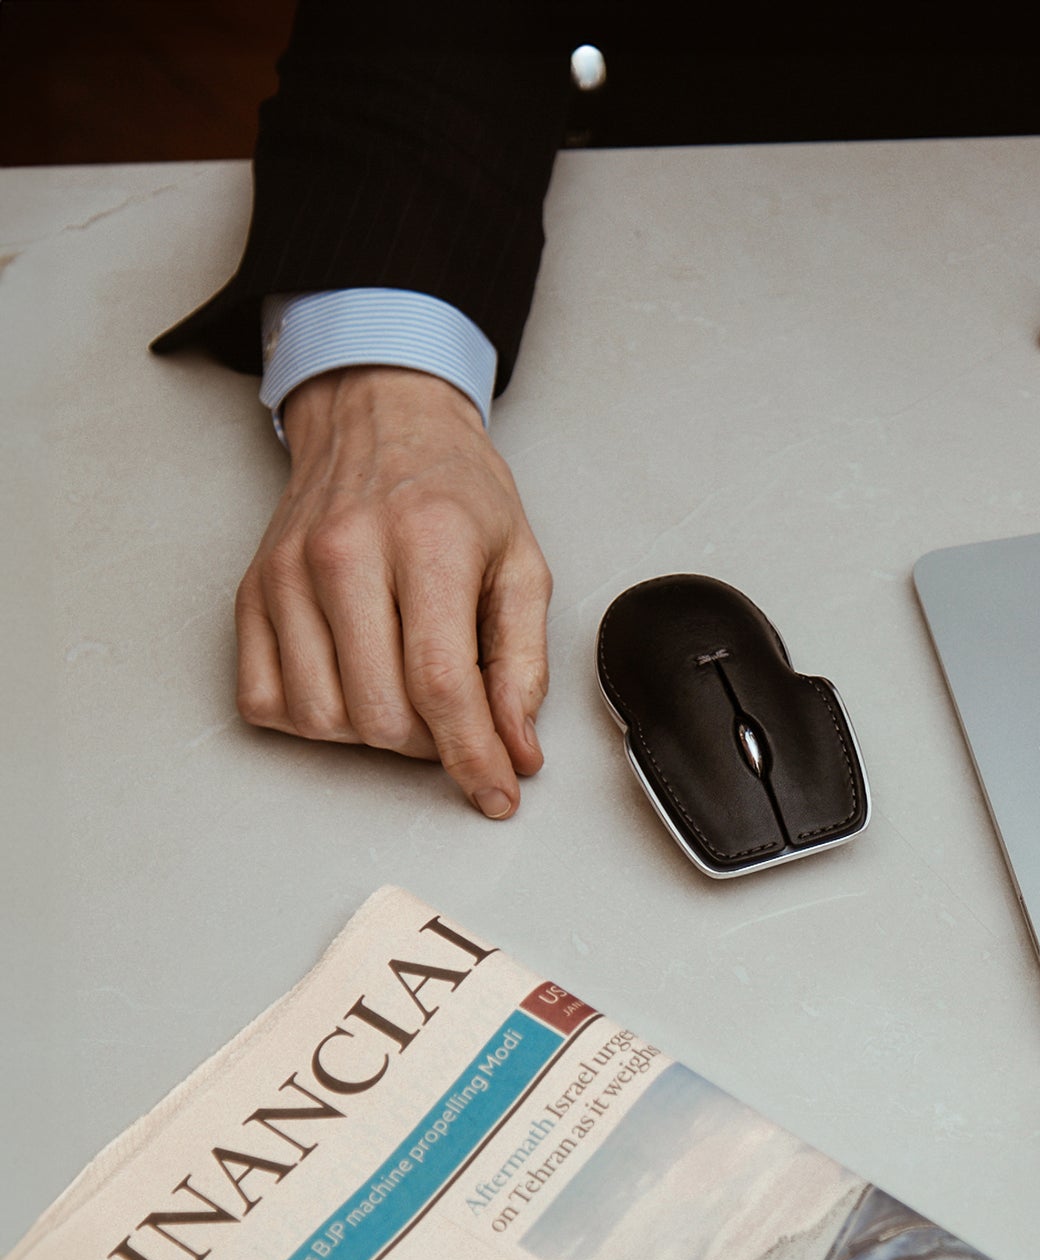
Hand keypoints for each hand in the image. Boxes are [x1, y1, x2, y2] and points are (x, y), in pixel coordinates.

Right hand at [235, 366, 550, 817]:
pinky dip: (312, 719)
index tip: (496, 795)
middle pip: (379, 713)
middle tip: (455, 718)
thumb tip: (516, 748)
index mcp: (426, 542)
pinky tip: (352, 685)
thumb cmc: (455, 490)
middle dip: (429, 745)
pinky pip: (265, 702)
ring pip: (320, 719)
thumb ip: (524, 663)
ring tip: (406, 693)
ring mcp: (286, 576)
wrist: (379, 418)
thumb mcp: (521, 563)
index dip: (472, 757)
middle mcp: (345, 556)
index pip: (441, 684)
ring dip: (373, 735)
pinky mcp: (250, 593)